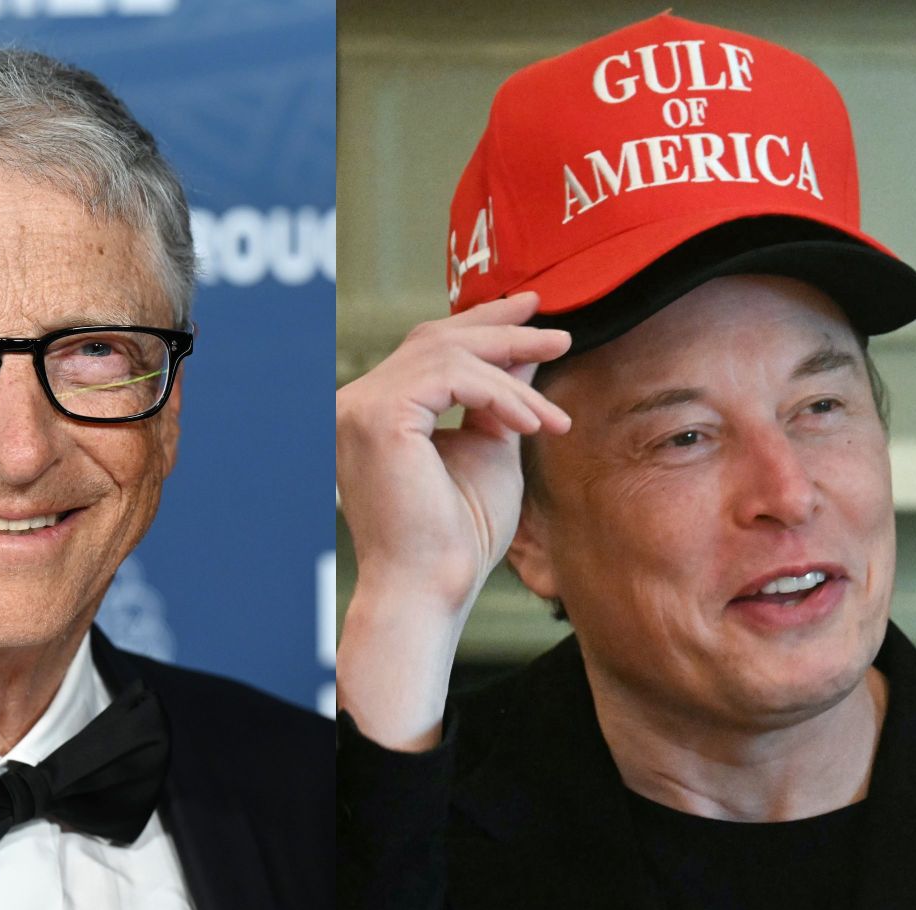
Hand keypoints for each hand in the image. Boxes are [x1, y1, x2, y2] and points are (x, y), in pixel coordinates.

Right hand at [336, 293, 571, 749]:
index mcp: (376, 411)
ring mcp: (358, 407)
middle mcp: (354, 403)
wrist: (430, 589)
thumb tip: (526, 349)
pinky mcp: (377, 417)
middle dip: (502, 330)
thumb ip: (500, 397)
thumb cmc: (455, 538)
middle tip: (560, 333)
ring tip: (552, 416)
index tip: (533, 313)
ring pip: (449, 354)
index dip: (483, 324)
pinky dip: (500, 395)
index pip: (428, 348)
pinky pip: (451, 378)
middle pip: (435, 338)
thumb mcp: (490, 449)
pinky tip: (533, 425)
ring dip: (513, 376)